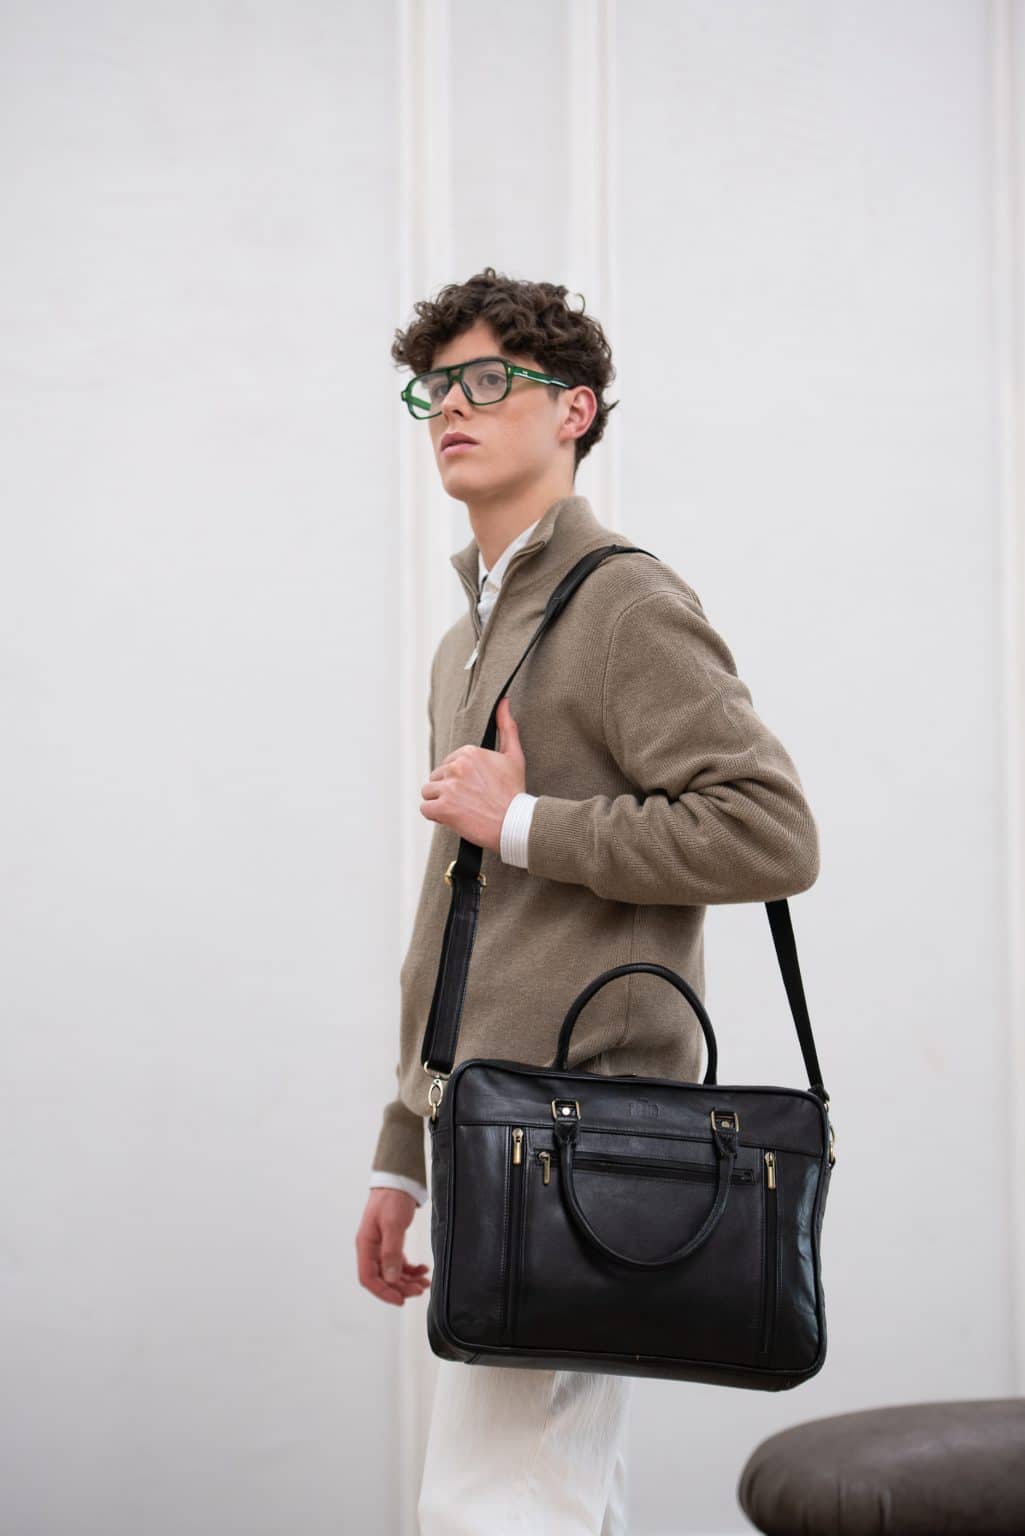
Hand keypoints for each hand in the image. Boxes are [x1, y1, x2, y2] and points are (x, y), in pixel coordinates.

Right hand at [356, 1189, 431, 1306]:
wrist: (398, 1180)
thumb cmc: (392, 1198)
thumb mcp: (393, 1225)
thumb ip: (392, 1252)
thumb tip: (390, 1279)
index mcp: (365, 1245)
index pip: (368, 1278)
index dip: (383, 1292)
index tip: (401, 1300)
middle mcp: (371, 1248)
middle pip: (383, 1278)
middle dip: (401, 1287)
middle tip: (420, 1289)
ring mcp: (381, 1246)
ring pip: (392, 1273)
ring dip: (408, 1280)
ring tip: (425, 1281)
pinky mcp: (391, 1242)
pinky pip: (399, 1263)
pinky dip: (411, 1269)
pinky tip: (423, 1269)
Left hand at [419, 696, 525, 853]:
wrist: (515, 823)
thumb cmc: (514, 792)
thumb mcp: (514, 755)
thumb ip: (506, 726)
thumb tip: (504, 701)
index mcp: (469, 752)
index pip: (448, 763)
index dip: (459, 778)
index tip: (475, 788)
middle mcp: (457, 766)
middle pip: (437, 776)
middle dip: (449, 789)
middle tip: (470, 800)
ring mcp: (449, 787)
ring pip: (429, 791)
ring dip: (440, 802)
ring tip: (461, 809)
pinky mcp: (443, 807)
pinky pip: (425, 808)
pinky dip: (435, 815)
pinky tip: (452, 817)